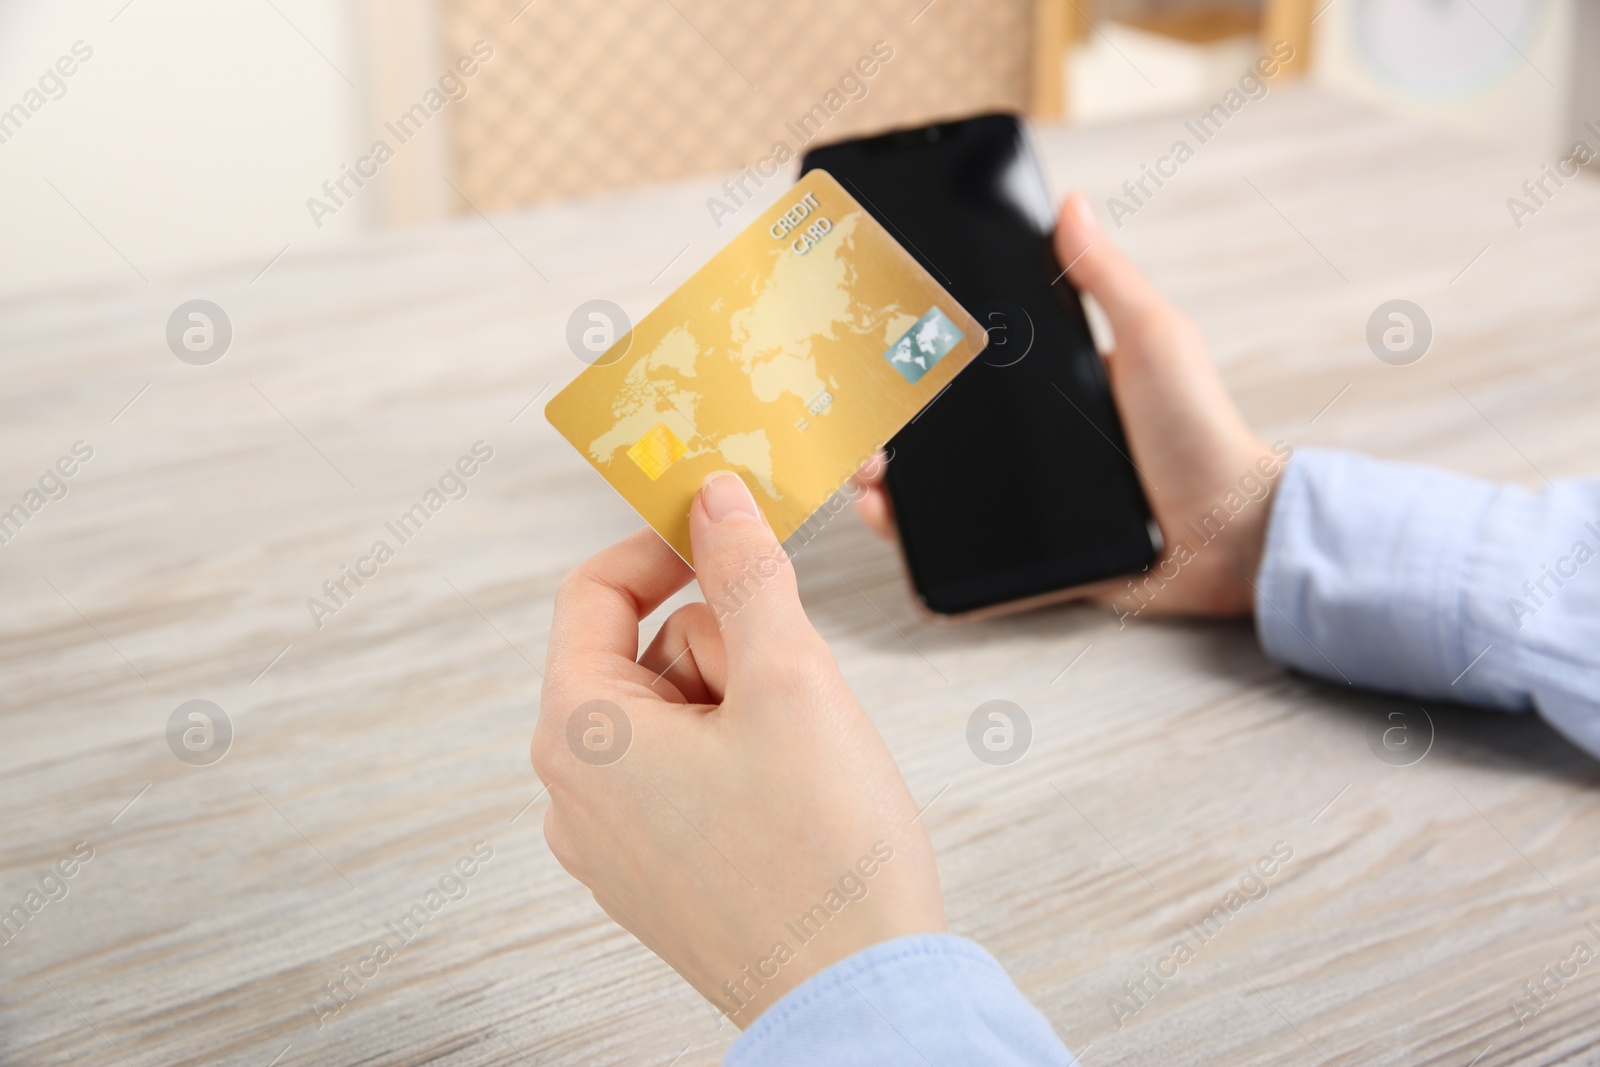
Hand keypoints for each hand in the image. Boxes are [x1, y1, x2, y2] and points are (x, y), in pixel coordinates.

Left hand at [533, 472, 944, 1025]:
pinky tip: (789, 807)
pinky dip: (739, 764)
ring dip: (740, 709)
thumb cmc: (823, 854)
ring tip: (797, 766)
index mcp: (579, 735)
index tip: (731, 537)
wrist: (861, 999)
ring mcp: (610, 844)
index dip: (665, 547)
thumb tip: (714, 495)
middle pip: (644, 654)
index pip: (593, 592)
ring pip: (674, 715)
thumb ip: (745, 571)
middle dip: (725, 651)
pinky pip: (685, 776)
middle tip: (791, 695)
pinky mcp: (654, 877)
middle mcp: (573, 794)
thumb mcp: (790, 678)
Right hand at [852, 191, 1286, 618]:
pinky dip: (909, 533)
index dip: (918, 353)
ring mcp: (1019, 496)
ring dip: (884, 475)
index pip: (970, 363)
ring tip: (860, 465)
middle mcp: (1028, 441)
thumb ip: (1109, 278)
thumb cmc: (1201, 431)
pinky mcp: (1020, 551)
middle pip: (936, 424)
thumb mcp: (1153, 338)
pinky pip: (953, 544)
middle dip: (884, 416)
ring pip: (932, 484)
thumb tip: (1073, 203)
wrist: (1226, 534)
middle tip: (849, 408)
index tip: (874, 337)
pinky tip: (882, 514)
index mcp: (1051, 386)